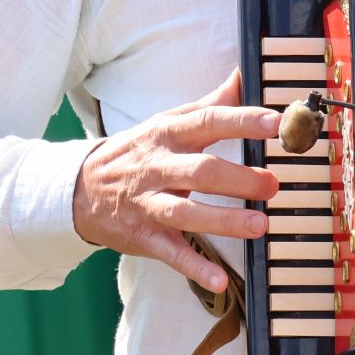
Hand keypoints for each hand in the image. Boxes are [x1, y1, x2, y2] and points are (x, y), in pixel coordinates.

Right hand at [72, 69, 280, 291]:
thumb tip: (242, 74)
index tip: (274, 123)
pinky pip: (171, 254)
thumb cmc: (138, 152)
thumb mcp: (167, 122)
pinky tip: (220, 279)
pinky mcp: (144, 237)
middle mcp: (159, 167)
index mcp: (168, 134)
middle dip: (239, 178)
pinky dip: (194, 267)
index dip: (241, 121)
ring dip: (224, 220)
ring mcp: (150, 204)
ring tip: (259, 225)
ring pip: (187, 213)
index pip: (207, 122)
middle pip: (201, 171)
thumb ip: (209, 104)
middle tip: (272, 184)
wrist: (80, 189)